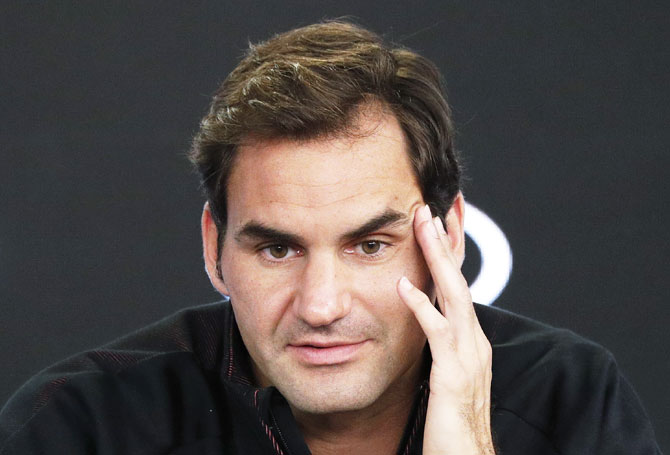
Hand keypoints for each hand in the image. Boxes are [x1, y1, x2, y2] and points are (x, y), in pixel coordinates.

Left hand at [397, 204, 494, 453]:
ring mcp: (468, 356)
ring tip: (422, 226)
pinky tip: (404, 287)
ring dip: (437, 258)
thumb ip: (438, 346)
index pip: (458, 286)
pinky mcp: (454, 375)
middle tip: (427, 209)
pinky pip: (438, 334)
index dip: (448, 254)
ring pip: (454, 295)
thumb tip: (422, 320)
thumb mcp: (446, 374)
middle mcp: (475, 342)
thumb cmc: (452, 422)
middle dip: (444, 242)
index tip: (434, 225)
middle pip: (460, 280)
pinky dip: (421, 307)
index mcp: (471, 341)